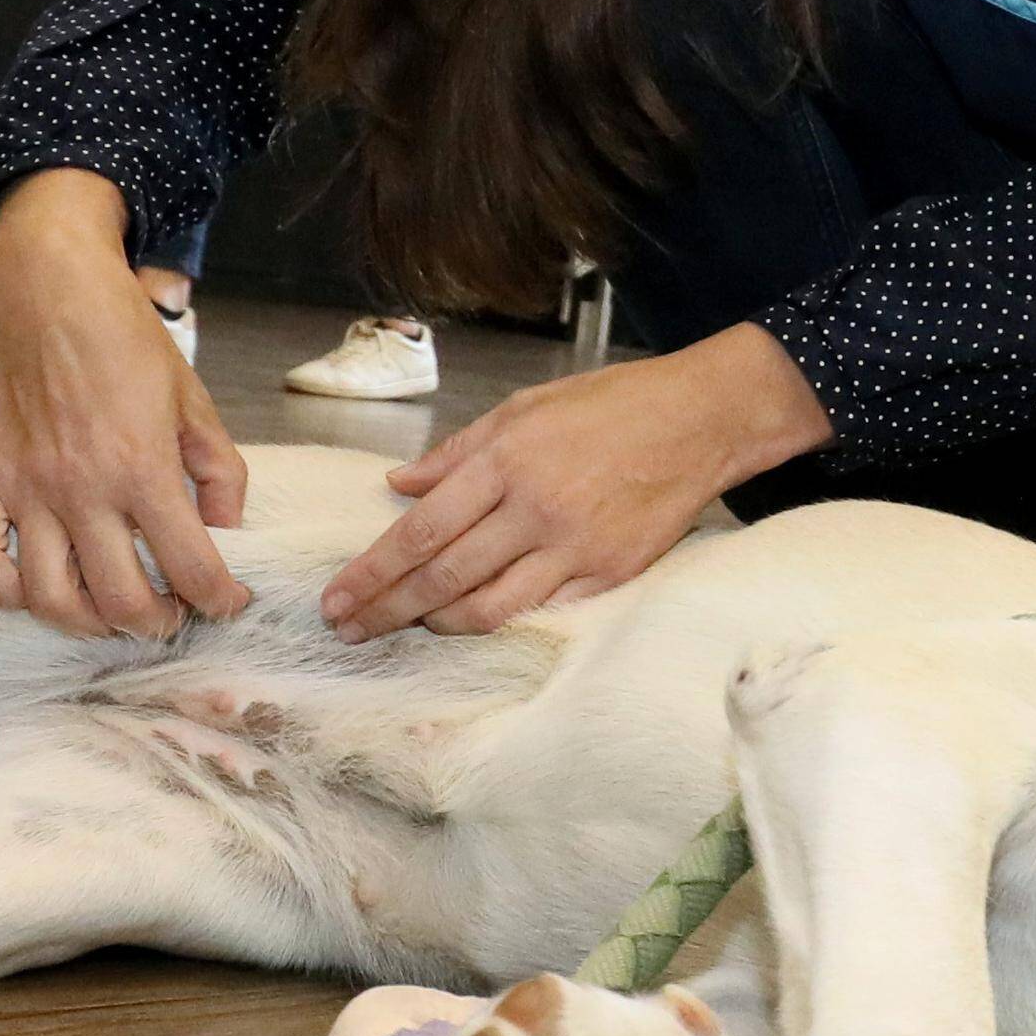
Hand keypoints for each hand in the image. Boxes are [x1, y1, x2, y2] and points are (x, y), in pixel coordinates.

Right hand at [0, 171, 251, 636]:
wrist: (49, 291)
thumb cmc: (126, 339)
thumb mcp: (194, 402)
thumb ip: (220, 473)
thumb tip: (226, 533)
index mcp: (143, 468)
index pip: (190, 568)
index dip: (220, 600)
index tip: (227, 603)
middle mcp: (82, 489)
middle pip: (119, 601)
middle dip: (156, 624)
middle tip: (171, 615)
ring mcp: (28, 489)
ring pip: (48, 597)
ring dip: (86, 623)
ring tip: (110, 612)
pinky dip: (3, 591)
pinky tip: (36, 590)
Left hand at [321, 326, 826, 639]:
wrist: (699, 421)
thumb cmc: (610, 405)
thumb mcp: (524, 408)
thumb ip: (457, 452)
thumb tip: (400, 486)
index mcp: (505, 462)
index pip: (420, 532)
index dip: (372, 572)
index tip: (337, 597)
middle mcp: (535, 510)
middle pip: (443, 577)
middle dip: (388, 610)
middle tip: (350, 630)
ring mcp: (574, 547)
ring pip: (489, 606)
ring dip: (439, 623)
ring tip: (410, 626)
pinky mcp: (609, 572)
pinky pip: (541, 609)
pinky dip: (501, 617)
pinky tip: (474, 619)